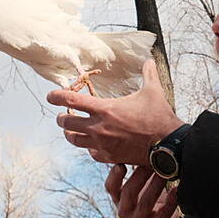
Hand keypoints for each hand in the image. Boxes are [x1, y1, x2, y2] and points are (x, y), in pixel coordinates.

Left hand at [47, 60, 183, 164]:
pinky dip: (89, 148)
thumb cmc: (159, 116)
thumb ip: (148, 73)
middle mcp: (99, 128)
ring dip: (70, 133)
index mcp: (105, 109)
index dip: (57, 96)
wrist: (167, 144)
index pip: (71, 101)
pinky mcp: (110, 157)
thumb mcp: (153, 91)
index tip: (51, 96)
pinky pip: (91, 153)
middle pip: (66, 123)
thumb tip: (149, 60)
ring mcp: (103, 145)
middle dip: (61, 117)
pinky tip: (93, 144)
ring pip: (74, 140)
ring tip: (72, 130)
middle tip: (63, 114)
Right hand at [106, 164, 182, 217]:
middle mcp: (125, 211)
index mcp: (119, 198)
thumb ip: (139, 169)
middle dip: (141, 175)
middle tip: (152, 162)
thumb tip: (143, 144)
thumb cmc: (150, 196)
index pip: (110, 187)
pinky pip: (163, 214)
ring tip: (165, 172)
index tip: (121, 164)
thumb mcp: (140, 185)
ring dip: (155, 185)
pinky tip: (176, 189)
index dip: (114, 176)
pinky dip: (170, 201)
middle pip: (129, 192)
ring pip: (145, 202)